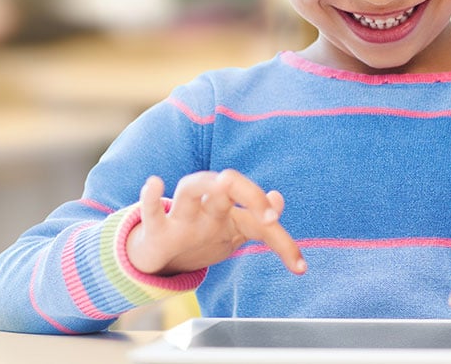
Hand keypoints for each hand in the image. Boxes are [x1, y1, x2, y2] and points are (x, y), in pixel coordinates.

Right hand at [125, 170, 306, 276]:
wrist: (158, 258)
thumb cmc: (198, 238)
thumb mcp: (231, 231)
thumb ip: (258, 219)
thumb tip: (278, 198)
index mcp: (229, 213)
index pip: (261, 220)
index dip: (284, 243)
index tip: (301, 269)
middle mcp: (207, 208)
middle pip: (229, 185)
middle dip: (250, 194)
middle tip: (269, 219)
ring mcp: (181, 216)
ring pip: (190, 187)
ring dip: (205, 184)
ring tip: (220, 183)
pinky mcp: (155, 230)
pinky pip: (150, 211)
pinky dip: (149, 198)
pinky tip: (154, 183)